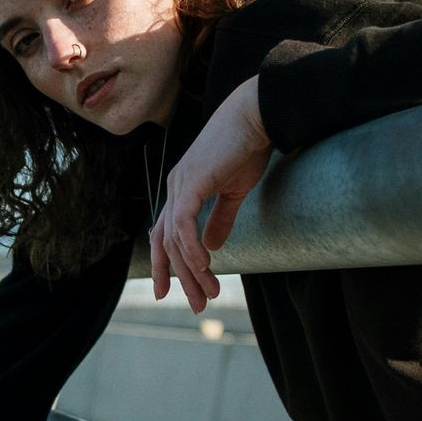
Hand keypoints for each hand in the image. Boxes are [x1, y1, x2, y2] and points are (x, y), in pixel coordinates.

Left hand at [150, 74, 271, 312]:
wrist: (256, 115)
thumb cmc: (248, 146)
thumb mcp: (234, 191)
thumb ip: (220, 219)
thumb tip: (213, 246)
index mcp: (182, 190)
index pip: (166, 235)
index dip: (166, 265)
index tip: (172, 292)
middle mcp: (175, 189)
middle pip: (165, 243)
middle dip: (179, 277)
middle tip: (196, 305)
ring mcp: (180, 185)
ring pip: (175, 240)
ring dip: (193, 271)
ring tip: (210, 293)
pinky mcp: (191, 183)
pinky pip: (183, 225)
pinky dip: (192, 249)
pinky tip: (205, 267)